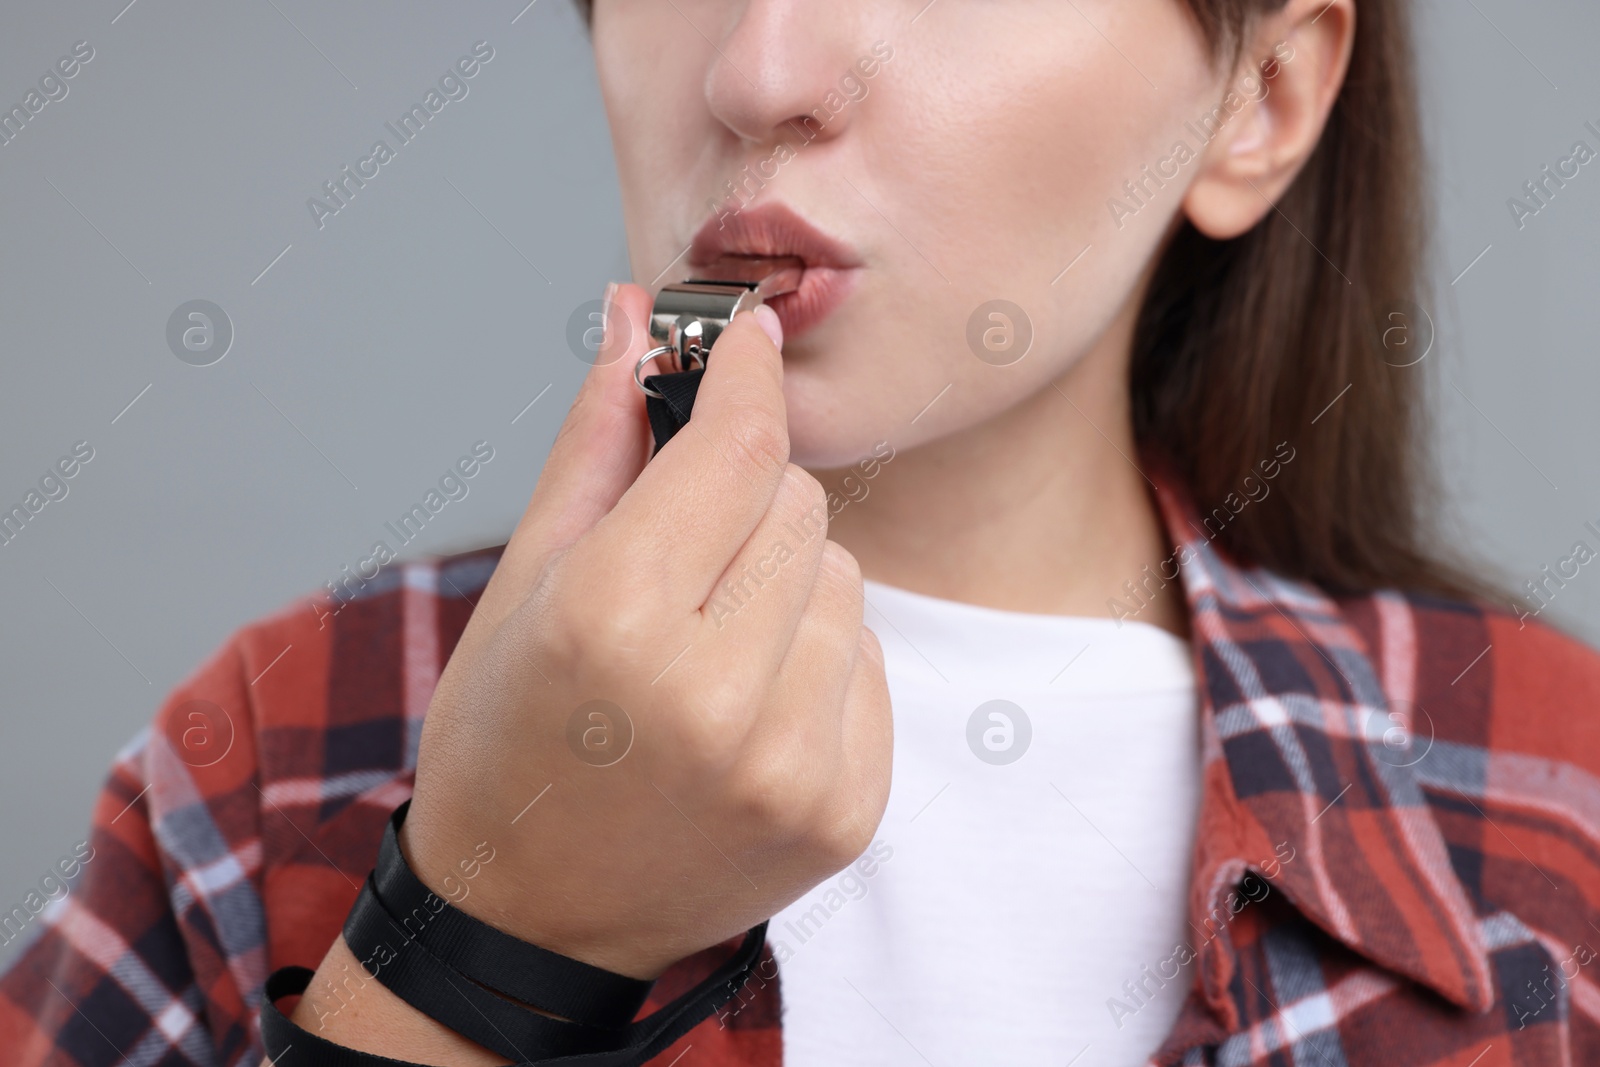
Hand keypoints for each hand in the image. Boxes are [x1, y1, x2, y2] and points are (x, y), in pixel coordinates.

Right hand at [401, 284, 892, 979]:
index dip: (746, 374)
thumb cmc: (508, 744)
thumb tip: (637, 318)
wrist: (530, 923)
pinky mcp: (844, 811)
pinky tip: (749, 708)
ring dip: (784, 587)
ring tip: (708, 649)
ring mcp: (790, 765)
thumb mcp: (525, 582)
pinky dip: (818, 663)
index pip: (737, 446)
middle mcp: (713, 696)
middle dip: (744, 503)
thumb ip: (597, 443)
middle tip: (681, 561)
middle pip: (799, 504)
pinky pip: (869, 662)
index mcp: (613, 621)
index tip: (749, 338)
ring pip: (842, 578)